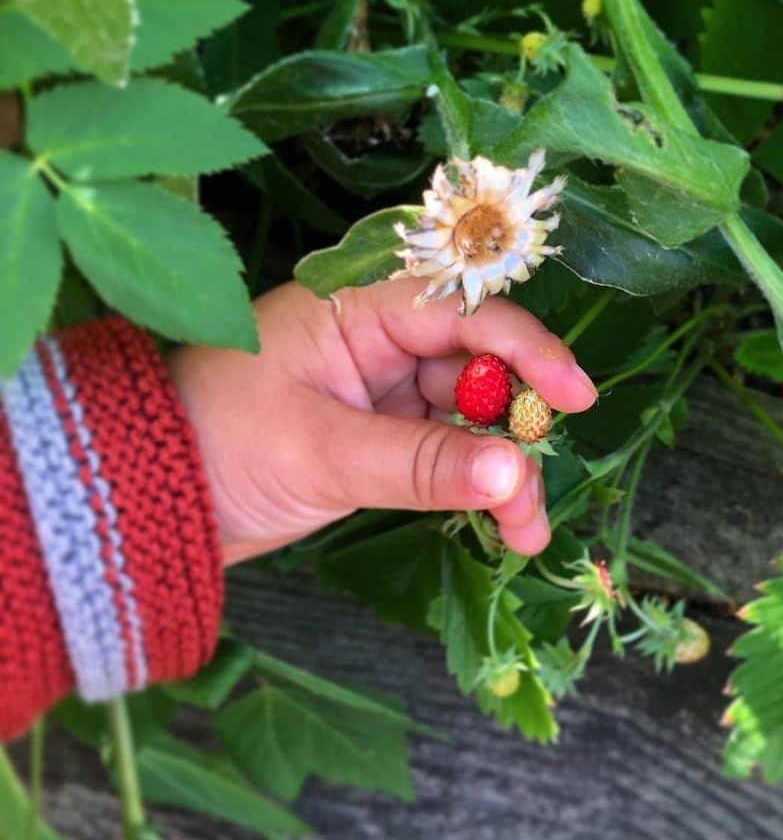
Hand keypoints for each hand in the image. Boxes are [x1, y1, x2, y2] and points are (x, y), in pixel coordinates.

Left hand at [167, 279, 596, 565]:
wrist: (147, 501)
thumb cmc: (217, 444)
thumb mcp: (321, 451)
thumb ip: (420, 463)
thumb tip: (514, 475)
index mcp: (361, 307)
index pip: (463, 312)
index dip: (527, 350)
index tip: (577, 397)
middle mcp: (381, 338)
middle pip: (479, 368)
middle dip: (518, 425)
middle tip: (537, 487)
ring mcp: (384, 389)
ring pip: (470, 418)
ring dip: (504, 469)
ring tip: (525, 532)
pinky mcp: (382, 436)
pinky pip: (446, 453)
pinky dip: (474, 486)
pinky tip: (501, 524)